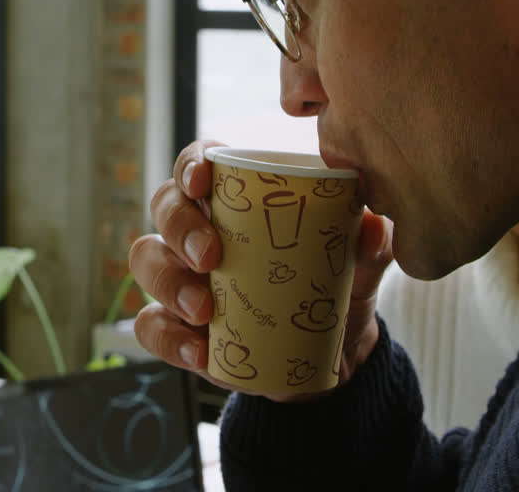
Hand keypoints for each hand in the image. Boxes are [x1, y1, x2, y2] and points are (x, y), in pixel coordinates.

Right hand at [128, 140, 395, 399]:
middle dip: (179, 226)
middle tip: (210, 256)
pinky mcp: (176, 325)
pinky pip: (150, 325)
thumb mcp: (358, 266)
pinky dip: (168, 339)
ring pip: (146, 260)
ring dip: (168, 281)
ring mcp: (180, 275)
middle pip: (164, 205)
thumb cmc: (335, 287)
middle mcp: (198, 227)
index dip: (190, 163)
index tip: (203, 181)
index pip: (199, 161)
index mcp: (236, 197)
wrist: (330, 357)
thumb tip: (373, 227)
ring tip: (204, 310)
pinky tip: (199, 353)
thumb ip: (369, 245)